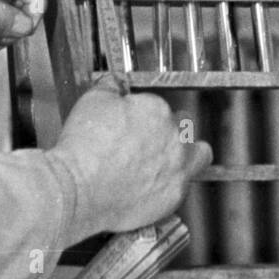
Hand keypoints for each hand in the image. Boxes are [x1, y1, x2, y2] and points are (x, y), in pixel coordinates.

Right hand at [51, 75, 212, 239]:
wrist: (78, 190)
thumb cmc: (83, 148)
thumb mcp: (92, 101)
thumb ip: (110, 87)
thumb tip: (116, 83)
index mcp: (157, 109)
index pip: (158, 107)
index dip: (143, 116)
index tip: (133, 125)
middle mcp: (174, 136)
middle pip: (184, 127)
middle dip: (170, 132)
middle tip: (149, 142)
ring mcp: (178, 167)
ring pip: (199, 155)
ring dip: (187, 155)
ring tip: (167, 162)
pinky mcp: (175, 195)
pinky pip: (183, 186)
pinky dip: (171, 185)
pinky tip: (152, 188)